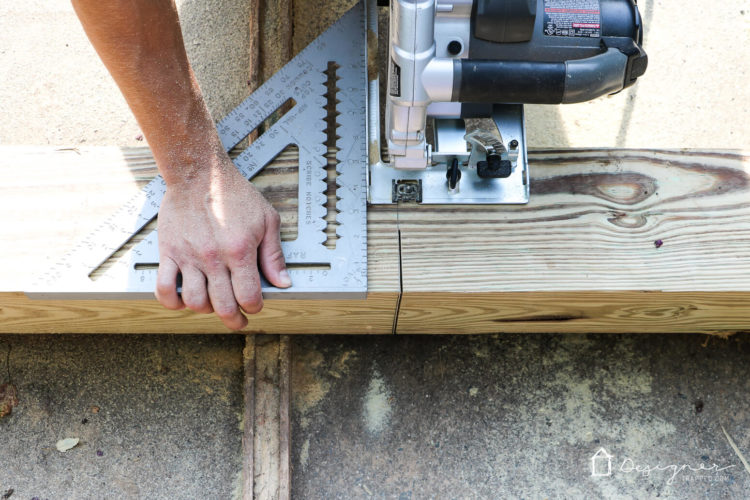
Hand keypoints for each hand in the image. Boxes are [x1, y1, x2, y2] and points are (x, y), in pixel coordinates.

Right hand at [154, 154, 291, 329]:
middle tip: (238, 320)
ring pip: (195, 302)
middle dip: (235, 319)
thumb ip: (274, 255)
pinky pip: (164, 288)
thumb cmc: (234, 193)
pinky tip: (182, 300)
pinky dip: (172, 302)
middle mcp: (214, 258)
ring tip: (213, 306)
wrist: (198, 173)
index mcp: (240, 251)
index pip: (249, 297)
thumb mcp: (266, 220)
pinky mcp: (169, 252)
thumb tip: (283, 282)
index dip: (254, 308)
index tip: (255, 306)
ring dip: (206, 310)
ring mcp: (189, 257)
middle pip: (223, 306)